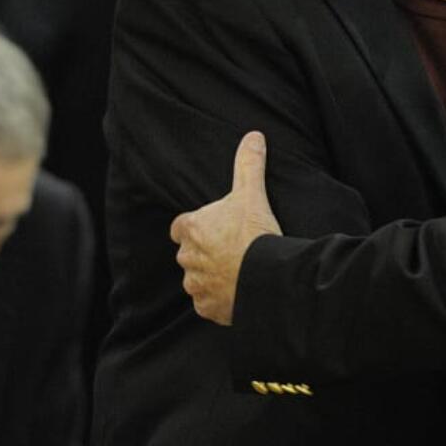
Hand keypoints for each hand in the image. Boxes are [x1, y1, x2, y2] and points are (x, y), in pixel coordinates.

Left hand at [171, 131, 281, 324]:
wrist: (266, 277)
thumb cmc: (254, 233)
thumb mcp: (251, 193)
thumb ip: (249, 164)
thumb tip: (253, 136)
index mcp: (192, 230)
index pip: (180, 227)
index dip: (194, 226)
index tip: (210, 227)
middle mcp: (187, 259)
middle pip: (188, 254)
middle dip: (204, 252)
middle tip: (231, 248)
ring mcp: (196, 286)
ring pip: (197, 280)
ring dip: (210, 276)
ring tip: (237, 270)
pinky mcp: (208, 308)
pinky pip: (208, 303)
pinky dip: (220, 299)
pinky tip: (239, 291)